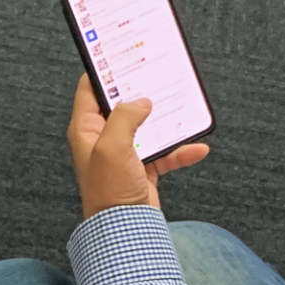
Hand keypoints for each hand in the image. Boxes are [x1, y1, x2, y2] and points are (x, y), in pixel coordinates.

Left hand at [65, 76, 208, 218]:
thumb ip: (125, 117)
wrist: (125, 231)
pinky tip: (197, 147)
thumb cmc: (110, 192)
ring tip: (183, 105)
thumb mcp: (112, 147)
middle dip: (141, 90)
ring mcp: (124, 153)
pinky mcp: (142, 169)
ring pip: (147, 126)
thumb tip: (141, 102)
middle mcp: (103, 139)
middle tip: (157, 72)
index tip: (120, 54)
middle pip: (123, 104)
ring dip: (166, 119)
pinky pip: (165, 152)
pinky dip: (181, 150)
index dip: (104, 69)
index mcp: (86, 129)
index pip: (90, 89)